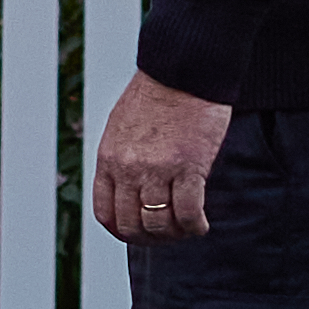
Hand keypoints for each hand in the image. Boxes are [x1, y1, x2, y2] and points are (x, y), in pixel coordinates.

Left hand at [90, 71, 233, 242]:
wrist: (183, 69)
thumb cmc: (158, 93)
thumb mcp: (121, 126)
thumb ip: (120, 158)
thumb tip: (126, 187)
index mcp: (109, 159)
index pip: (106, 213)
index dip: (123, 231)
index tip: (140, 232)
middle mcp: (128, 168)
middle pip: (131, 225)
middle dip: (150, 239)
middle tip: (168, 234)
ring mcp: (157, 170)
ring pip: (159, 224)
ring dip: (175, 234)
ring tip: (187, 229)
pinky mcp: (188, 167)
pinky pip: (188, 214)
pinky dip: (195, 227)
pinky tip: (202, 225)